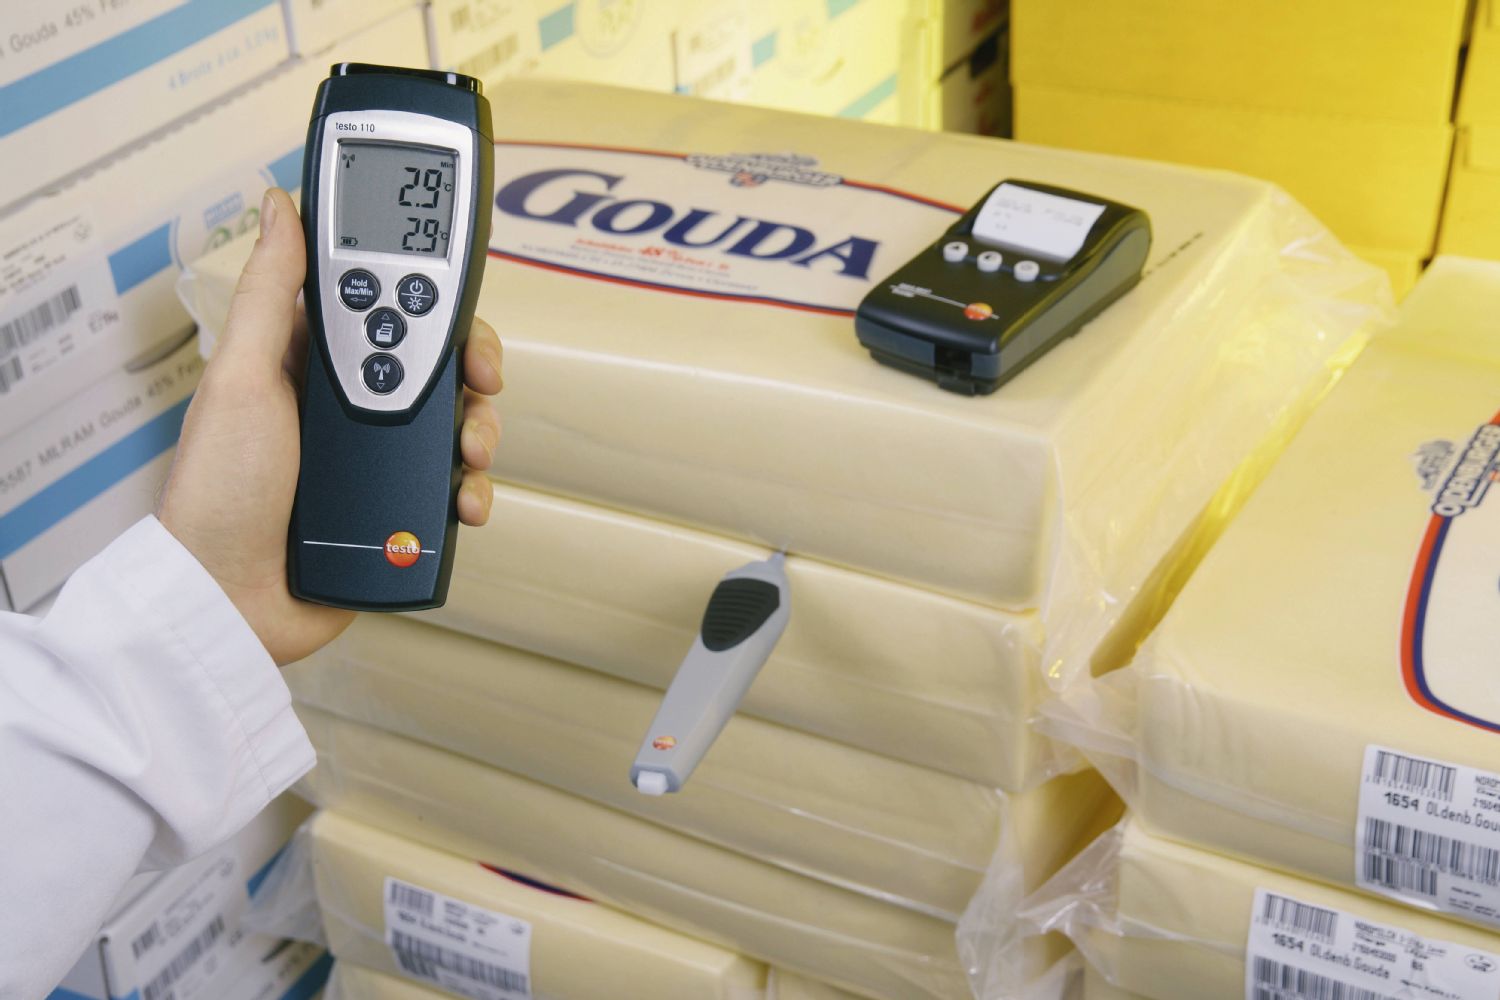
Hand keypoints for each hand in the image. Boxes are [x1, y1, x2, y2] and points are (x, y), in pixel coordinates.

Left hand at [157, 189, 502, 664]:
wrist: (229, 597)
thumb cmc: (217, 490)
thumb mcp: (241, 377)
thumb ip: (268, 292)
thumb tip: (278, 206)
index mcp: (310, 363)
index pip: (389, 307)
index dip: (432, 302)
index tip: (457, 310)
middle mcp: (349, 406)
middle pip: (438, 365)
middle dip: (470, 370)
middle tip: (480, 381)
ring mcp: (375, 460)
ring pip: (456, 425)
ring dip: (479, 432)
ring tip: (468, 455)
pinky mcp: (397, 511)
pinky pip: (454, 490)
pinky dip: (471, 492)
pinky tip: (463, 502)